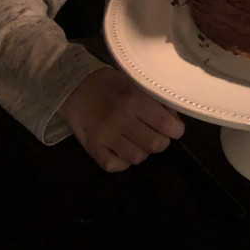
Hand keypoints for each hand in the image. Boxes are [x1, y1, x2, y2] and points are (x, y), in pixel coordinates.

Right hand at [58, 67, 183, 171]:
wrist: (73, 87)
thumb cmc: (109, 83)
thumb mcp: (135, 84)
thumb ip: (155, 102)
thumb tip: (175, 122)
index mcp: (134, 99)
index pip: (165, 124)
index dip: (176, 130)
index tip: (175, 129)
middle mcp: (120, 119)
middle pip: (154, 144)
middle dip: (161, 141)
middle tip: (156, 134)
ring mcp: (105, 136)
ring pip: (137, 158)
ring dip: (142, 151)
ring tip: (137, 140)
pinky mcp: (92, 148)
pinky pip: (115, 166)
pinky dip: (122, 161)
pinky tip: (121, 149)